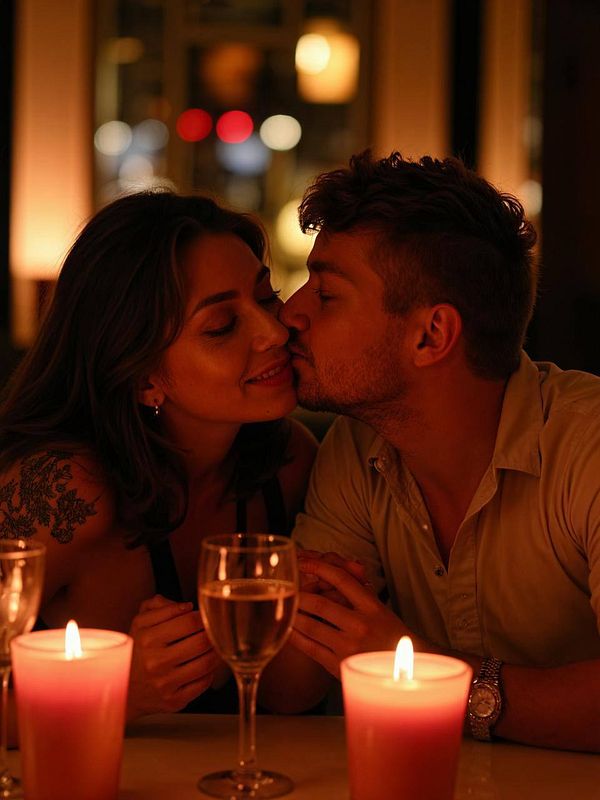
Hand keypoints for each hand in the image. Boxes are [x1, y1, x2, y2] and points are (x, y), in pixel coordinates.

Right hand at [127, 594, 219, 719]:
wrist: (123, 688)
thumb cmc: (138, 650)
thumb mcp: (141, 623)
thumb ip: (160, 606)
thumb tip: (187, 607)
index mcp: (147, 638)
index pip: (189, 621)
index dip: (202, 617)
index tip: (203, 617)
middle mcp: (155, 662)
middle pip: (201, 641)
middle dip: (211, 634)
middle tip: (210, 631)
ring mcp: (165, 683)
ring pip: (206, 662)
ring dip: (214, 651)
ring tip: (210, 646)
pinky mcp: (174, 700)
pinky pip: (204, 682)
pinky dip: (210, 671)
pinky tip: (203, 665)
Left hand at [289, 559, 412, 677]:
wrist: (407, 673)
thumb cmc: (392, 637)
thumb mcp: (382, 610)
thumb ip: (359, 591)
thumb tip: (335, 568)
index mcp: (373, 607)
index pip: (342, 579)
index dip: (319, 568)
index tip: (304, 563)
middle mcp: (361, 626)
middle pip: (320, 604)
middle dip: (300, 595)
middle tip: (287, 589)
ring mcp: (349, 648)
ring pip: (311, 627)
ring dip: (294, 615)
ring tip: (283, 607)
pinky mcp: (339, 666)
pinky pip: (311, 649)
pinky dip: (296, 638)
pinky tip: (287, 630)